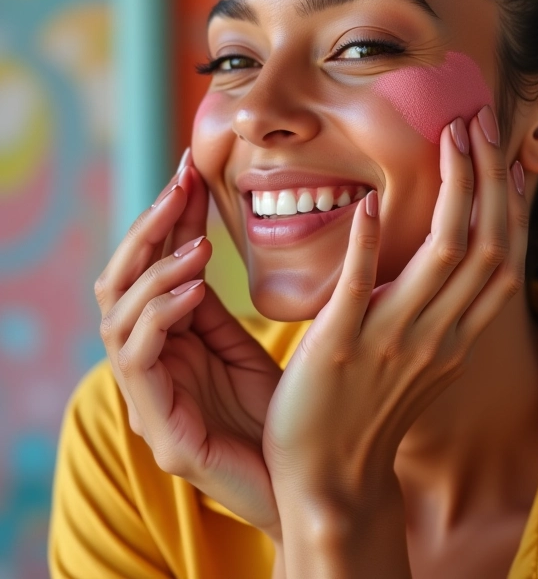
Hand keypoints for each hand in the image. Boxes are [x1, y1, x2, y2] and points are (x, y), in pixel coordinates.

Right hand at [95, 155, 282, 540]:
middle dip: (148, 229)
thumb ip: (211, 305)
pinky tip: (195, 289)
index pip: (151, 268)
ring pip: (116, 316)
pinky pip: (139, 357)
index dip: (167, 217)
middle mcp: (148, 365)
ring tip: (200, 245)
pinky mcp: (161, 430)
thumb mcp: (241, 345)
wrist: (308, 480)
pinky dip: (161, 313)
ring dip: (156, 270)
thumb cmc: (280, 412)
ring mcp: (148, 397)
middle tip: (181, 186)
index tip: (191, 169)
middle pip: (119, 283)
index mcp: (167, 343)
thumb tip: (203, 237)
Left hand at [262, 106, 527, 512]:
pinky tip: (374, 202)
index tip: (509, 158)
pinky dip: (370, 243)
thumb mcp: (420, 361)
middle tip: (481, 124)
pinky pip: (362, 286)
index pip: (502, 261)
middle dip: (489, 180)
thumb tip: (444, 261)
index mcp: (456, 338)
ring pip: (444, 256)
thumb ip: (437, 312)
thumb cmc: (369, 414)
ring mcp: (393, 340)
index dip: (512, 206)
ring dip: (454, 191)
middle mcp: (438, 335)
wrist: (331, 484)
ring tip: (452, 137)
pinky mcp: (340, 346)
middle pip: (485, 246)